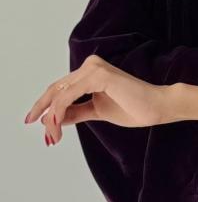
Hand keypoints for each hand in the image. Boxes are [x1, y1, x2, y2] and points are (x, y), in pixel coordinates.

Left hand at [24, 54, 177, 145]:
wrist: (158, 107)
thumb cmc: (134, 107)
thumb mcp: (97, 111)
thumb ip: (76, 112)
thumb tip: (54, 118)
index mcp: (90, 72)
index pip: (60, 88)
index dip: (45, 106)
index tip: (35, 123)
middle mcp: (90, 65)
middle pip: (55, 89)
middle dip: (45, 113)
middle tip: (44, 135)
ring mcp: (94, 68)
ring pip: (60, 94)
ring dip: (52, 117)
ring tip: (53, 136)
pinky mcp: (99, 75)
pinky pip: (70, 95)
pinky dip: (60, 111)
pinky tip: (57, 125)